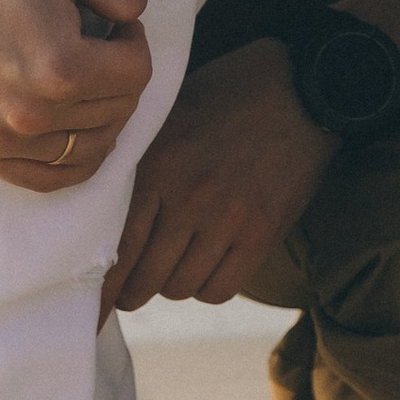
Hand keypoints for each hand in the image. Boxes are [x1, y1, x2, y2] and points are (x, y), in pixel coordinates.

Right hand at [0, 0, 152, 190]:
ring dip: (102, 115)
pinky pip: (46, 179)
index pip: (138, 73)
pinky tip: (73, 128)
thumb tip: (139, 20)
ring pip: (88, 150)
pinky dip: (72, 160)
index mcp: (61, 68)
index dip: (134, 39)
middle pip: (117, 111)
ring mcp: (0, 139)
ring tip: (86, 80)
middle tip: (99, 44)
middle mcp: (32, 115)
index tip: (113, 21)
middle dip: (119, 75)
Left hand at [102, 40, 335, 319]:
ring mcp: (227, 218)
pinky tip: (208, 266)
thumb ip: (142, 161)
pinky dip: (208, 286)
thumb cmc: (231, 95)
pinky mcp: (261, 233)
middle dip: (133, 292)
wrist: (304, 89)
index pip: (118, 246)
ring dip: (172, 284)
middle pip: (144, 278)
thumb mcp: (174, 114)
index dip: (104, 288)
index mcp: (159, 165)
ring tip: (175, 266)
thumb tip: (107, 214)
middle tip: (132, 289)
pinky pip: (219, 289)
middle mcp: (188, 198)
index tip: (95, 309)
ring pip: (180, 287)